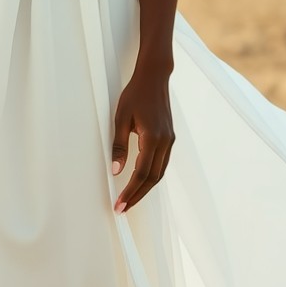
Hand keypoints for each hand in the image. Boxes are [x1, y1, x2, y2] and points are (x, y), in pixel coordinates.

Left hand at [111, 61, 174, 214]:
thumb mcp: (120, 118)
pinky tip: (140, 182)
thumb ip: (119, 146)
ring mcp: (170, 141)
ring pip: (159, 173)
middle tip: (122, 208)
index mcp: (153, 138)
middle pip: (152, 179)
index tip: (119, 204)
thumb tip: (115, 171)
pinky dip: (151, 177)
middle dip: (137, 196)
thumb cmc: (135, 95)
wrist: (154, 77)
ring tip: (129, 200)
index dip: (130, 191)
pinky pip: (162, 164)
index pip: (141, 173)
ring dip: (145, 189)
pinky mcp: (169, 139)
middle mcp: (165, 142)